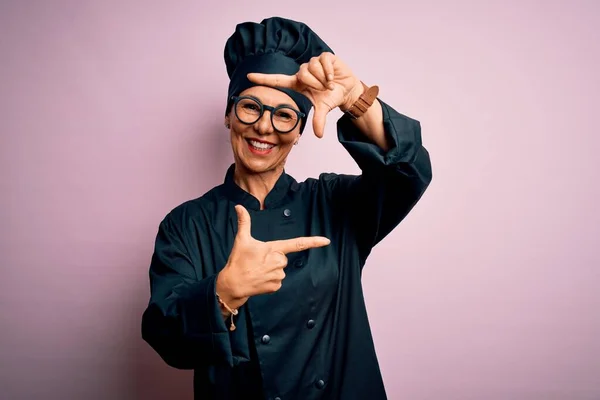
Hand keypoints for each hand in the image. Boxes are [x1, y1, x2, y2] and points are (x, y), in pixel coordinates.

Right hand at [216, 205, 330, 306]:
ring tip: (257, 270)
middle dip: (273, 259)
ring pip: (280, 270)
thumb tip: (239, 207)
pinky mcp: (276, 287)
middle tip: (258, 261)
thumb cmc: (238, 261)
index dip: (313, 242)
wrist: (233, 284)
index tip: (326, 241)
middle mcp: (279, 262)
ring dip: (271, 270)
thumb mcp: (242, 240)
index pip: (297, 243)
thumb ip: (244, 222)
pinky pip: (277, 281)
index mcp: (274, 249)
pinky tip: (259, 279)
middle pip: (283, 258)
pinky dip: (270, 280)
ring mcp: (279, 276)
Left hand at [247, 52, 362, 137]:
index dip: (263, 78)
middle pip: (302, 74)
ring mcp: (313, 63)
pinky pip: (323, 61)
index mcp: (298, 83)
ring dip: (323, 78)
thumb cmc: (330, 97)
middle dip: (315, 83)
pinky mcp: (325, 57)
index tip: (249, 77)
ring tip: (329, 83)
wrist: (347, 89)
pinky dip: (329, 71)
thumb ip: (318, 119)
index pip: (277, 80)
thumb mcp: (323, 108)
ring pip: (312, 67)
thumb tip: (319, 135)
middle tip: (324, 89)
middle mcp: (303, 72)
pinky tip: (333, 77)